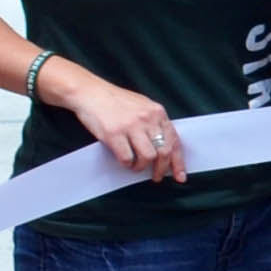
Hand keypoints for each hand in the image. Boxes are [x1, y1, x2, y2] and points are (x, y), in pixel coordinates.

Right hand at [68, 73, 187, 183]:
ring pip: (148, 157)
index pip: (174, 140)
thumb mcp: (142, 106)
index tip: (179, 175)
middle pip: (164, 151)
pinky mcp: (114, 134)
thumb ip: (154, 123)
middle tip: (155, 177)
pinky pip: (127, 157)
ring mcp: (131, 126)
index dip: (178, 161)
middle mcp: (147, 118)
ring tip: (135, 166)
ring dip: (141, 167)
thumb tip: (163, 148)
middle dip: (161, 169)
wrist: (90, 92)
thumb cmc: (114, 101)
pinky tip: (123, 161)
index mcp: (157, 112)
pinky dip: (126, 164)